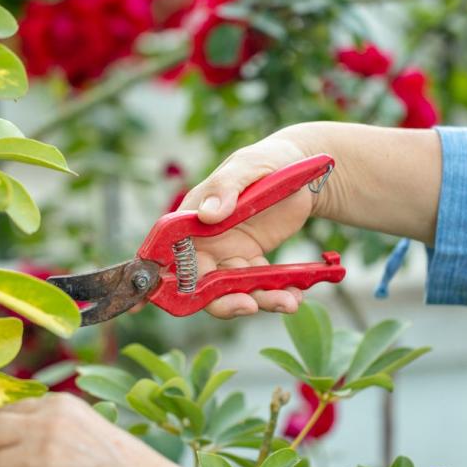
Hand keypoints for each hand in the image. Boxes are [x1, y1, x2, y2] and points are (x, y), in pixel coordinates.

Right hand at [178, 128, 325, 317]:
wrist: (301, 171)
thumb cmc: (266, 161)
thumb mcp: (248, 167)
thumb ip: (226, 188)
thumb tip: (207, 214)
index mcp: (192, 219)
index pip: (169, 254)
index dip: (166, 280)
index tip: (170, 301)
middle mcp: (205, 242)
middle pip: (202, 284)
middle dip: (225, 300)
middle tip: (250, 304)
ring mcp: (228, 255)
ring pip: (234, 290)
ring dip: (259, 300)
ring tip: (289, 301)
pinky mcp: (252, 262)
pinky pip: (259, 286)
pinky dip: (277, 293)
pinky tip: (296, 293)